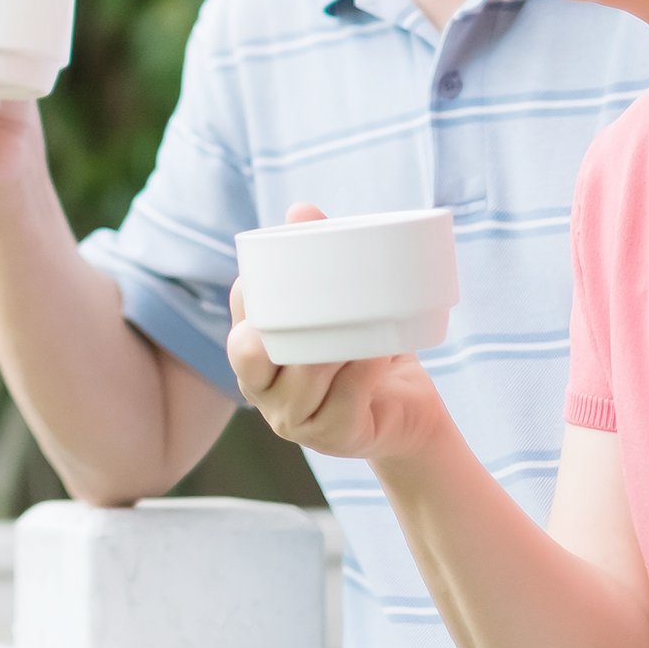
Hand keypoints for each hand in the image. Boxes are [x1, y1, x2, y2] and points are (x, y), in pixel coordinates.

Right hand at [229, 207, 448, 463]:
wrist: (409, 413)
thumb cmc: (365, 352)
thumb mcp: (343, 306)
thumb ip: (321, 258)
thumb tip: (301, 209)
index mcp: (257, 356)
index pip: (239, 319)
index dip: (247, 294)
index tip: (270, 268)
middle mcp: (263, 391)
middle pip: (249, 357)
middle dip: (271, 328)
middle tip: (307, 301)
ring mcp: (295, 420)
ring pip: (299, 381)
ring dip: (328, 349)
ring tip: (359, 323)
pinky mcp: (334, 438)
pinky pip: (342, 404)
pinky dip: (360, 374)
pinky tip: (376, 354)